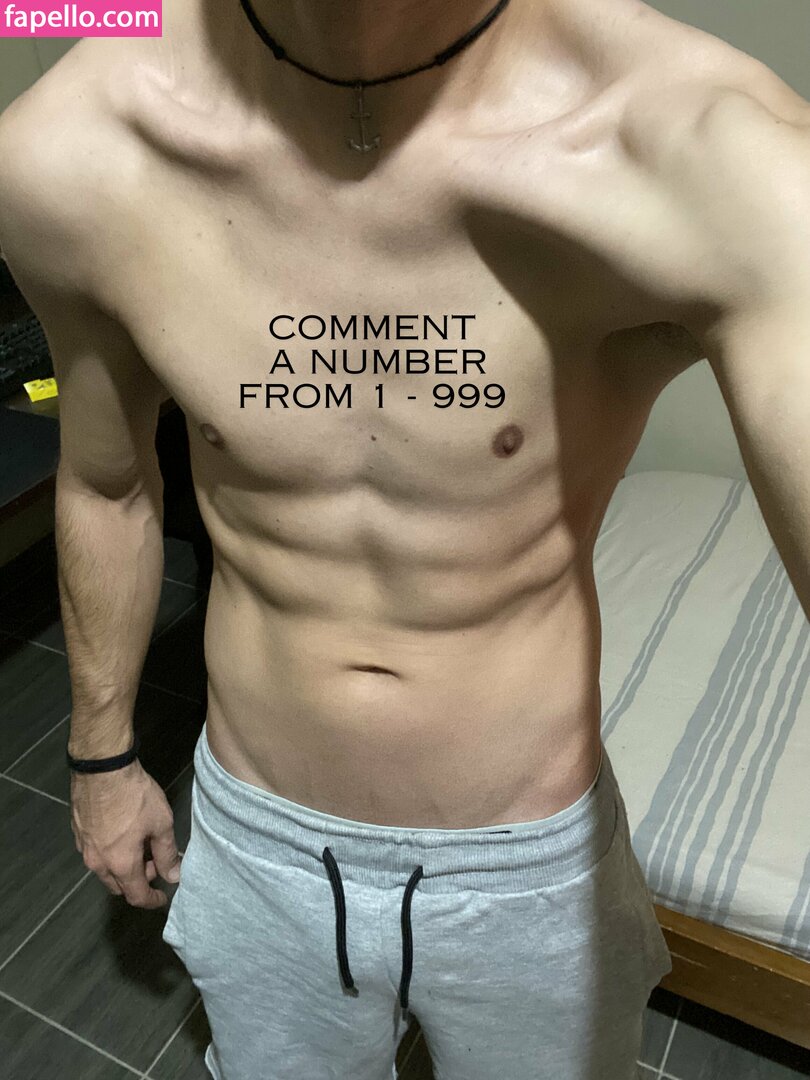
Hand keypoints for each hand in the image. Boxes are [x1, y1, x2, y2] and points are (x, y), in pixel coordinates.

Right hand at [69, 758, 182, 908]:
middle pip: (118, 885)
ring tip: (141, 844)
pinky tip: (123, 833)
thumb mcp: (161, 823)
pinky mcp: (78, 831)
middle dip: (138, 881)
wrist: (102, 767)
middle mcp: (98, 862)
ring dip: (124, 866)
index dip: (152, 899)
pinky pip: (96, 852)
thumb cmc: (134, 795)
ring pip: (105, 869)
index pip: (136, 896)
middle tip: (155, 862)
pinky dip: (111, 853)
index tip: (163, 895)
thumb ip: (167, 853)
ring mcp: (84, 846)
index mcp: (120, 864)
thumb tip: (174, 875)